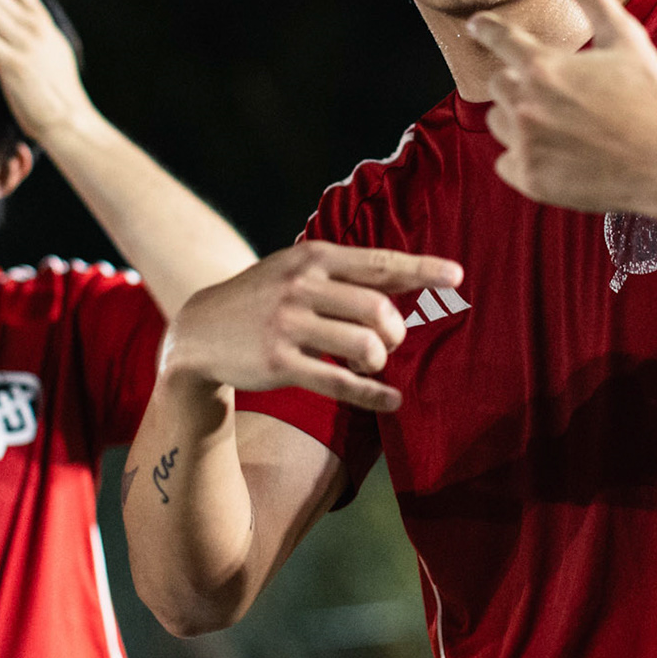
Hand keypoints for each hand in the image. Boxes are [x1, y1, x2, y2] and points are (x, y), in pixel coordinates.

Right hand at [159, 241, 462, 411]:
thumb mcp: (296, 269)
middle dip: (395, 331)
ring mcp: (288, 325)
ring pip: (363, 346)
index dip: (422, 269)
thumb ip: (345, 273)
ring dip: (379, 360)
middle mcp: (301, 286)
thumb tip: (407, 278)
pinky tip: (392, 401)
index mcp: (312, 257)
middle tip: (389, 342)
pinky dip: (373, 395)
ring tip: (370, 363)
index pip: (378, 262)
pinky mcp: (279, 363)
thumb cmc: (262, 297)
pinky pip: (339, 382)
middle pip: (378, 310)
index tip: (457, 276)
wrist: (199, 331)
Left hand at [466, 0, 656, 217]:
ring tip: (563, 124)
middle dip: (520, 81)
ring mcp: (525, 144)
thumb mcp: (625, 37)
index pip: (497, 38)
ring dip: (519, 119)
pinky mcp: (530, 180)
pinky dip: (525, 157)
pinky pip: (506, 162)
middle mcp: (525, 103)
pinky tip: (560, 154)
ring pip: (499, 123)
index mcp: (543, 65)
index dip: (487, 29)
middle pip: (499, 82)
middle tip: (558, 91)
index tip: (478, 25)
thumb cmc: (653, 98)